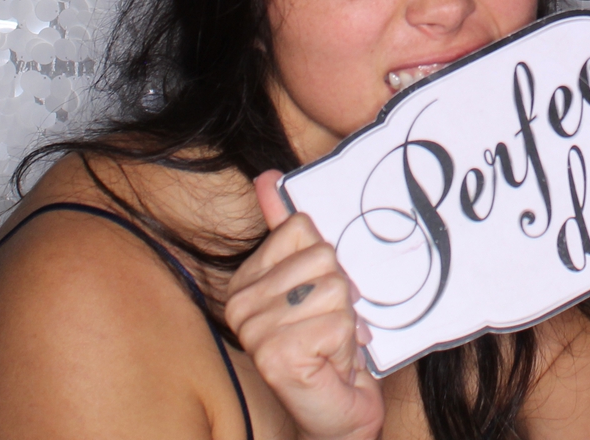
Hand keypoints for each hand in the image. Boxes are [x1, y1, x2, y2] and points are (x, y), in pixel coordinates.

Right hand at [224, 172, 383, 439]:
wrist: (337, 413)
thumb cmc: (328, 347)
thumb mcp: (313, 280)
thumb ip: (287, 231)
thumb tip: (270, 176)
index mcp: (246, 279)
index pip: (302, 228)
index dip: (327, 264)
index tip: (320, 299)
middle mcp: (240, 304)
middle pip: (323, 257)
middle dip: (341, 295)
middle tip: (329, 327)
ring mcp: (255, 331)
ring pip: (334, 288)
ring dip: (346, 321)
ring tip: (331, 346)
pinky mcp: (278, 355)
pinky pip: (339, 321)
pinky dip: (348, 344)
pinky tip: (332, 363)